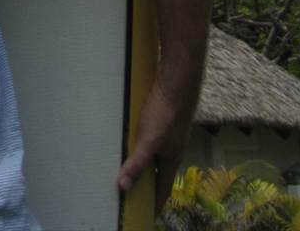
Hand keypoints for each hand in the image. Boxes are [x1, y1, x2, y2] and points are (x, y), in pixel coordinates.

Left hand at [117, 76, 194, 206]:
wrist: (177, 83)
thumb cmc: (165, 114)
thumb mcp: (149, 141)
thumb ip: (137, 164)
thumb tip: (123, 187)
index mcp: (171, 161)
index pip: (163, 191)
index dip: (155, 205)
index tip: (147, 216)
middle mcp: (172, 150)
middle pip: (160, 174)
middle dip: (148, 186)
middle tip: (133, 194)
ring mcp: (170, 135)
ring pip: (156, 156)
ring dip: (145, 165)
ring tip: (130, 168)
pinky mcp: (164, 120)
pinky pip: (153, 140)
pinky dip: (143, 146)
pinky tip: (132, 139)